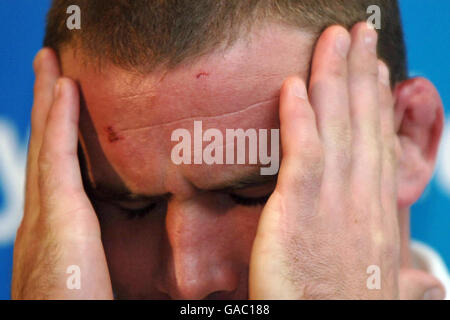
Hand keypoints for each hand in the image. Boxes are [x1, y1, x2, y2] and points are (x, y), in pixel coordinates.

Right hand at [12, 48, 112, 298]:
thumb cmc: (85, 308)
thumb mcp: (100, 276)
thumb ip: (114, 252)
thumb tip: (146, 243)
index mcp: (53, 232)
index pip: (55, 171)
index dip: (56, 135)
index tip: (65, 105)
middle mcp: (41, 218)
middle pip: (45, 149)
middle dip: (46, 106)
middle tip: (50, 68)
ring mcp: (43, 216)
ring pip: (46, 144)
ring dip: (48, 100)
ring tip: (50, 63)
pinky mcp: (57, 217)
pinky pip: (57, 157)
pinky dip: (58, 120)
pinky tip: (66, 88)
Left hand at [249, 23, 400, 298]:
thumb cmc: (346, 312)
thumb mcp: (382, 289)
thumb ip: (401, 274)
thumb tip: (423, 279)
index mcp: (376, 210)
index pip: (379, 143)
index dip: (377, 103)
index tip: (376, 71)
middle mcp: (362, 196)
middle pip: (363, 121)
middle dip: (362, 72)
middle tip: (359, 33)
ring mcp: (334, 197)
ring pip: (337, 123)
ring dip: (334, 75)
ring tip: (335, 37)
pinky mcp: (300, 205)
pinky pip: (302, 150)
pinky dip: (299, 114)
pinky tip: (294, 84)